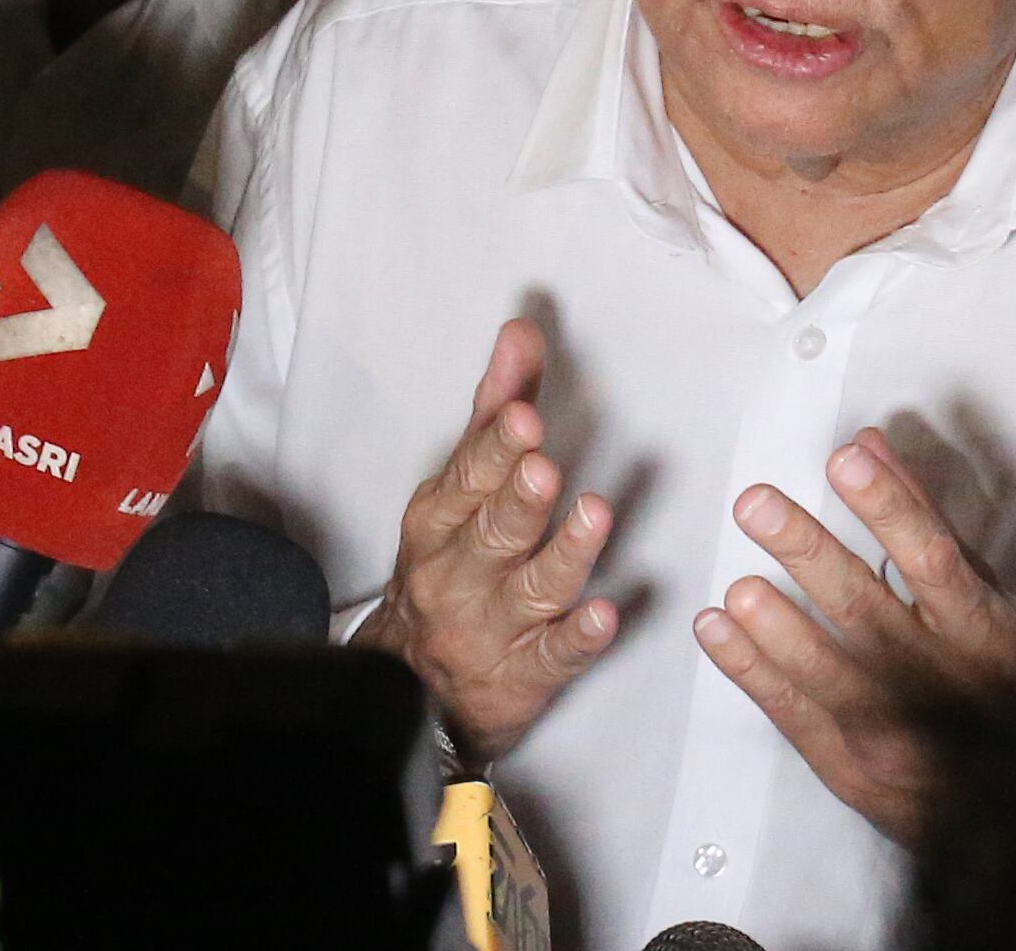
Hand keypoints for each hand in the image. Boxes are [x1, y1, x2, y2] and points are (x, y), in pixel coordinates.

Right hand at [356, 320, 617, 763]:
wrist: (411, 681)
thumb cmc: (448, 563)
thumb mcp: (460, 486)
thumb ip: (495, 412)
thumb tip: (521, 333)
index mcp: (439, 521)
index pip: (468, 477)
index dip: (495, 448)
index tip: (522, 418)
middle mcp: (457, 575)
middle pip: (491, 532)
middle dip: (518, 499)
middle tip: (544, 467)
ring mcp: (490, 629)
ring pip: (529, 591)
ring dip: (563, 554)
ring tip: (593, 516)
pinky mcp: (521, 677)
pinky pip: (552, 659)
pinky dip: (577, 639)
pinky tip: (603, 615)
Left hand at [695, 429, 1015, 845]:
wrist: (1012, 799)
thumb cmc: (995, 676)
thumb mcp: (981, 594)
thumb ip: (924, 518)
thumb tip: (872, 444)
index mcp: (983, 632)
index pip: (934, 561)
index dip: (889, 508)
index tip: (845, 460)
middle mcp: (940, 683)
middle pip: (868, 612)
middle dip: (809, 554)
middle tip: (757, 505)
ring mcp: (895, 733)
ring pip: (830, 675)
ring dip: (778, 628)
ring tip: (738, 586)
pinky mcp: (852, 770)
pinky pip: (795, 716)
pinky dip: (751, 672)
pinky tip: (717, 631)